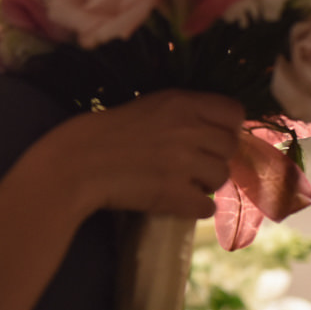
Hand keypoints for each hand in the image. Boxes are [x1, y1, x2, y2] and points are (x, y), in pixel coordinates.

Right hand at [47, 90, 244, 219]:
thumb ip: (182, 113)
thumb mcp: (147, 107)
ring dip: (204, 184)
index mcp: (182, 102)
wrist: (75, 164)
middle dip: (214, 158)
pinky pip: (207, 207)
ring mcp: (184, 163)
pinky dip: (193, 207)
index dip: (226, 128)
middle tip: (189, 166)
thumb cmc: (104, 133)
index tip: (210, 138)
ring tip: (177, 183)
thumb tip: (214, 130)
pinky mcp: (175, 194)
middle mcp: (189, 129)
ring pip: (222, 178)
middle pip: (230, 148)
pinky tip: (173, 201)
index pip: (235, 113)